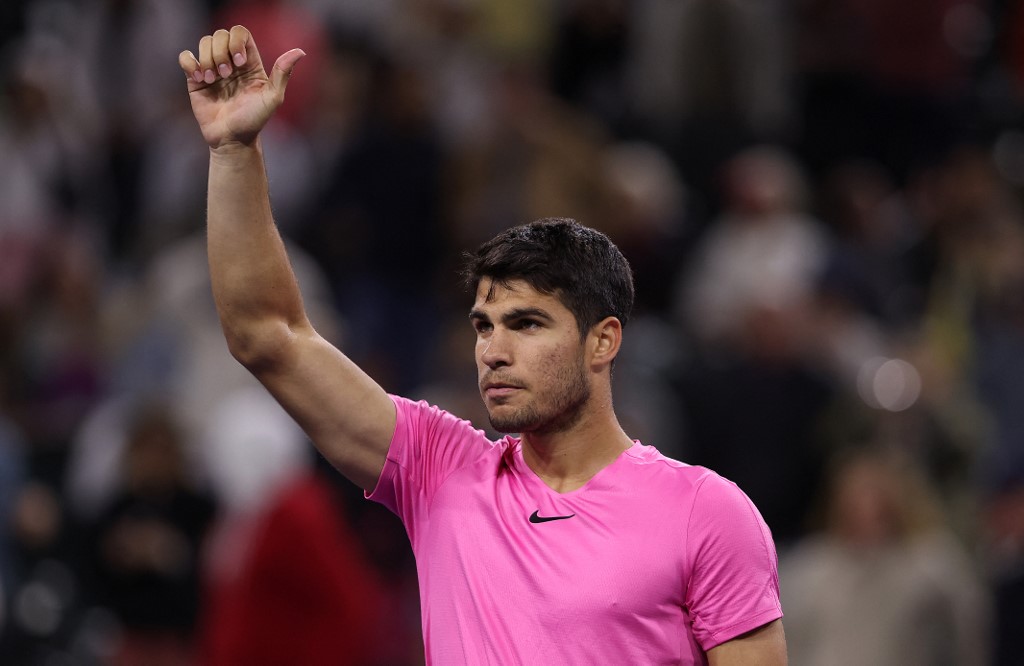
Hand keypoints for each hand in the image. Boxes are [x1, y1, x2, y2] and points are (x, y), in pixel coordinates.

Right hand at [178, 25, 304, 149]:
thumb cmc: (254, 120)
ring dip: (207, 59)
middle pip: (220, 35)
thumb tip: (300, 51)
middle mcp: (230, 61)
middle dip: (221, 52)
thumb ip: (283, 73)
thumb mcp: (272, 98)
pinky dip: (190, 64)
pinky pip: (186, 57)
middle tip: (226, 75)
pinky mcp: (195, 78)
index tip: (239, 63)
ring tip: (212, 80)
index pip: (240, 33)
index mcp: (249, 62)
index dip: (237, 42)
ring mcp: (212, 68)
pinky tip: (200, 79)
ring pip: (204, 42)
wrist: (232, 139)